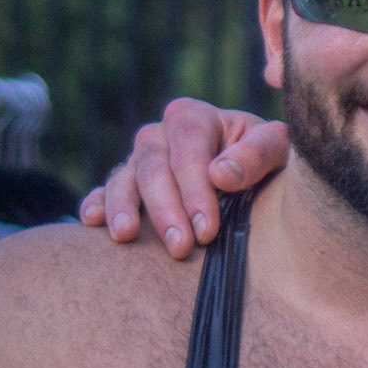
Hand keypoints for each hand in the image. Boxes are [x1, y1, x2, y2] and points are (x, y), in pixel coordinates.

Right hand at [79, 99, 289, 257]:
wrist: (253, 176)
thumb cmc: (265, 161)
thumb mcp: (276, 150)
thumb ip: (258, 154)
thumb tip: (220, 174)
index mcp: (193, 118)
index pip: (188, 152)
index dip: (196, 191)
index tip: (207, 230)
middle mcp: (159, 135)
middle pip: (152, 168)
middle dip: (165, 210)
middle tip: (180, 248)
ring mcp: (137, 160)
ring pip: (121, 178)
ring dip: (122, 207)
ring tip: (125, 236)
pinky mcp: (124, 185)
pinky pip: (102, 191)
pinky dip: (96, 204)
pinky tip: (92, 221)